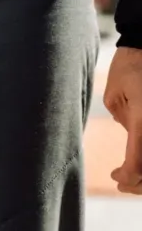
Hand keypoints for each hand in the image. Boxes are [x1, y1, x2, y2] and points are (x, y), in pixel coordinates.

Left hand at [105, 45, 141, 192]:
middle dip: (140, 184)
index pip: (138, 164)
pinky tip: (140, 165)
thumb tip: (132, 142)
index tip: (116, 178)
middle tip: (123, 183)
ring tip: (131, 178)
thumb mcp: (115, 96)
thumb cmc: (128, 69)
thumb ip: (123, 123)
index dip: (128, 177)